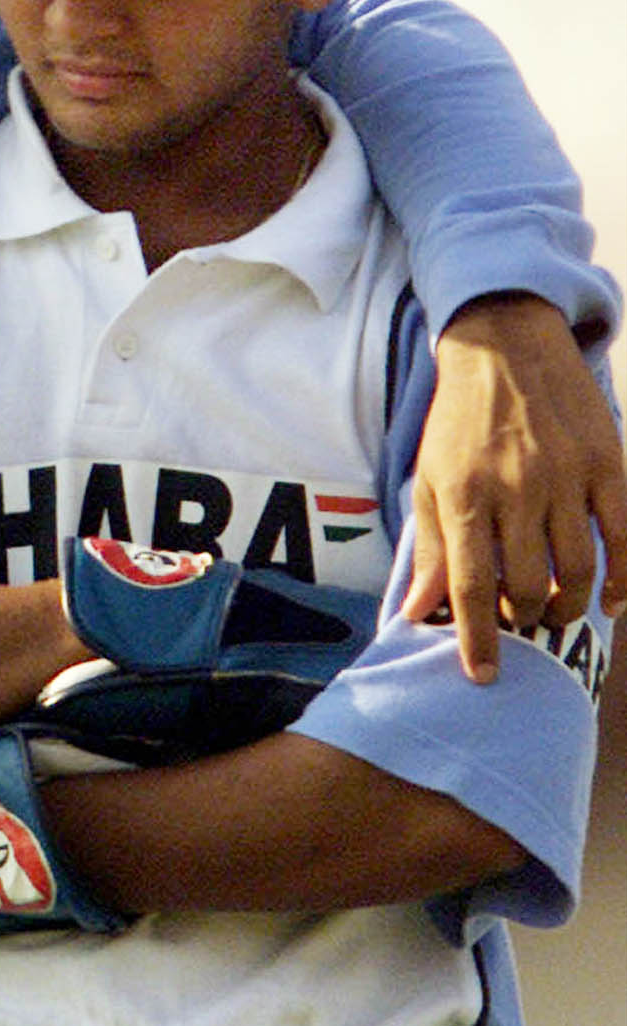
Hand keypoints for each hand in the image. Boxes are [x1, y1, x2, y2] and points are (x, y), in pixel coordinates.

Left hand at [406, 293, 626, 680]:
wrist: (505, 349)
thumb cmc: (459, 423)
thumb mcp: (430, 479)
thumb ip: (432, 548)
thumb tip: (418, 612)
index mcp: (464, 493)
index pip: (471, 584)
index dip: (476, 637)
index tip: (482, 675)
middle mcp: (516, 488)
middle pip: (530, 582)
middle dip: (526, 618)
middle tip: (522, 624)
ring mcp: (566, 476)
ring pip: (579, 568)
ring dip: (570, 606)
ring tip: (556, 614)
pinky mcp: (608, 465)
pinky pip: (624, 536)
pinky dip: (622, 580)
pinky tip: (610, 603)